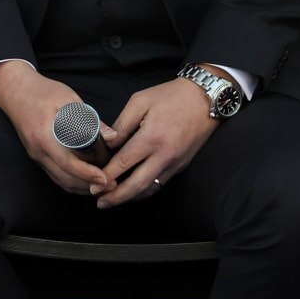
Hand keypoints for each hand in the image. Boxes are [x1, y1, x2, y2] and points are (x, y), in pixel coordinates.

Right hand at [0, 61, 117, 195]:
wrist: (14, 90)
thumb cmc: (41, 92)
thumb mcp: (68, 99)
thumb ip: (89, 119)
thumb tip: (112, 137)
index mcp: (44, 136)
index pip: (68, 163)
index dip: (88, 174)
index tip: (106, 178)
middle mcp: (38, 151)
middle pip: (66, 179)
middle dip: (90, 186)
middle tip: (112, 184)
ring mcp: (36, 155)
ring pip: (61, 181)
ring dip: (82, 187)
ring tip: (104, 185)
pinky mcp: (37, 156)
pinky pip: (56, 176)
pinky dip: (73, 182)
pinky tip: (87, 180)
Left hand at [95, 77, 221, 208]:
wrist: (206, 98)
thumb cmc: (171, 95)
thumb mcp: (140, 101)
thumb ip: (122, 123)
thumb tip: (107, 142)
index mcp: (151, 138)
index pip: (124, 163)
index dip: (106, 176)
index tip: (93, 185)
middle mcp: (165, 155)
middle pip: (138, 184)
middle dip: (117, 196)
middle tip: (100, 202)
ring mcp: (176, 163)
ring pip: (151, 188)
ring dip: (131, 197)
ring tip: (113, 200)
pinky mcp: (182, 165)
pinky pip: (161, 183)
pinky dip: (146, 190)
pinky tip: (134, 191)